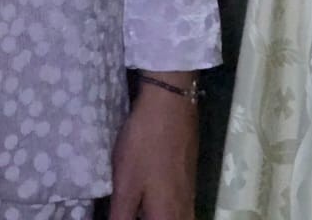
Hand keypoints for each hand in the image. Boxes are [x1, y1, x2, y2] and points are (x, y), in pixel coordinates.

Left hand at [110, 79, 196, 219]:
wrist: (170, 103)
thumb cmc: (144, 144)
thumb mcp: (125, 182)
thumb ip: (121, 214)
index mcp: (167, 216)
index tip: (121, 213)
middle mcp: (184, 210)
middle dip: (151, 218)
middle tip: (132, 209)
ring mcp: (190, 193)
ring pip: (179, 218)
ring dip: (158, 215)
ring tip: (141, 207)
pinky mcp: (190, 177)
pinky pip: (181, 207)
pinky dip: (167, 210)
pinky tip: (152, 197)